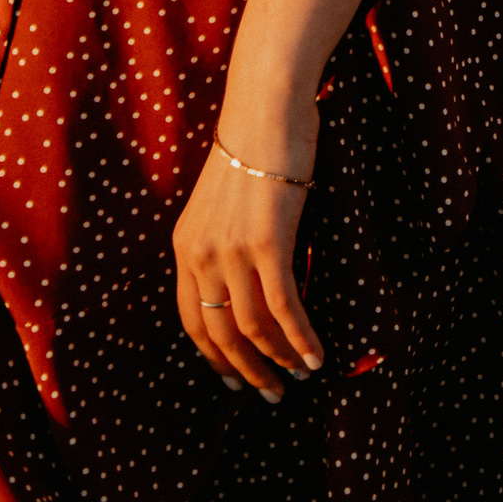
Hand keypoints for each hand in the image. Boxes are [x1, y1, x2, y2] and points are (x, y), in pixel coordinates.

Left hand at [174, 122, 320, 399]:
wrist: (266, 106)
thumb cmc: (255, 145)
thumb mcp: (223, 201)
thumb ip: (225, 241)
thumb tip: (246, 279)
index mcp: (186, 246)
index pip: (193, 322)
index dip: (215, 358)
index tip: (236, 379)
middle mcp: (202, 255)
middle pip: (221, 335)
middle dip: (248, 372)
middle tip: (272, 395)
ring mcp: (233, 251)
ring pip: (253, 328)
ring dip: (278, 361)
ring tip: (300, 378)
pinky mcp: (268, 243)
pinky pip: (284, 307)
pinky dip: (301, 339)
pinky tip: (316, 355)